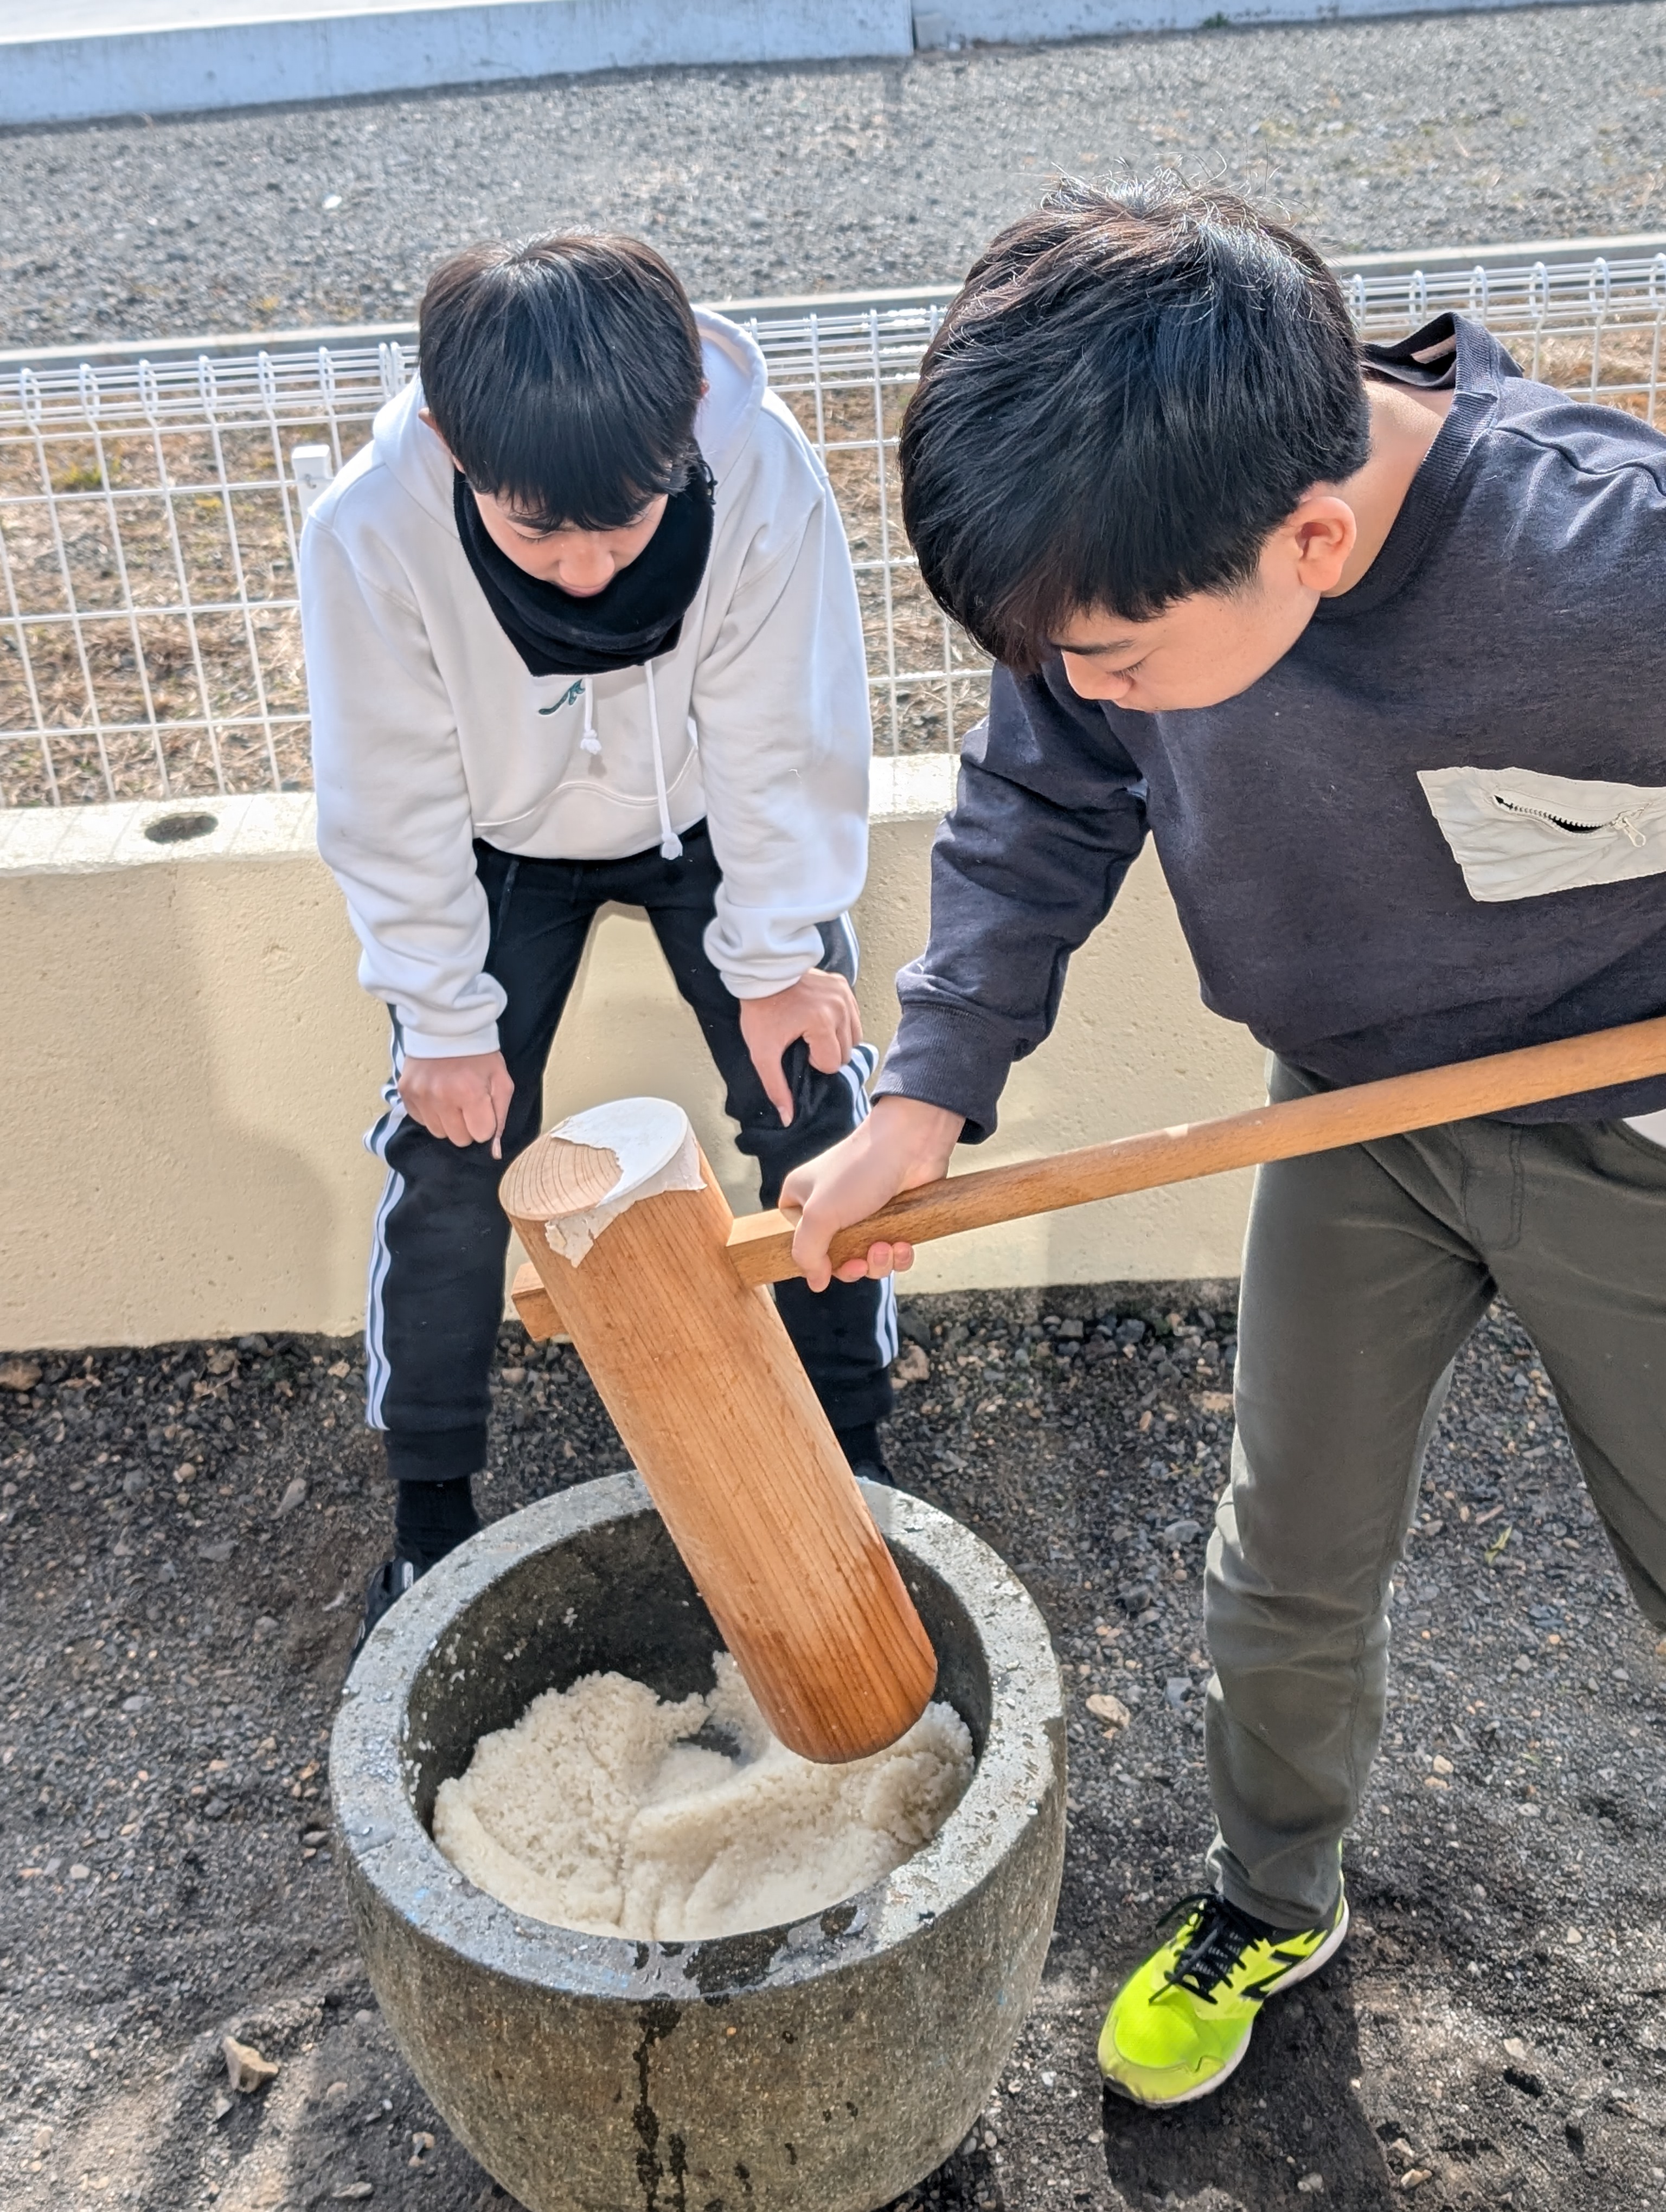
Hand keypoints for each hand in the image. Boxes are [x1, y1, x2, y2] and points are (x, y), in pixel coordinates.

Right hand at [399, 1050, 513, 1152]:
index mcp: (469, 1093)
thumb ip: (500, 1117)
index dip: (485, 1123)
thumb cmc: (479, 1055)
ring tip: (452, 1097)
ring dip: (448, 1121)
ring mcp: (420, 1095)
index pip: (480, 1135)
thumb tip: (494, 1152)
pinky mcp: (405, 1092)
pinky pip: (421, 1120)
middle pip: (458, 1138)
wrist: (447, 1026)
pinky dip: (431, 1112)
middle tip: (467, 1103)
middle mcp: (441, 1097)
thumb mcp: (501, 1081)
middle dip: (467, 1125)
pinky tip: (437, 1094)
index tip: (483, 1107)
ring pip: (438, 1132)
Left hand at [738, 970, 862, 1126]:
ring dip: (836, 1038)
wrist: (760, 973)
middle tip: (803, 1039)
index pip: (833, 1063)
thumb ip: (776, 1087)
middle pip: (846, 1051)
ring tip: (811, 1030)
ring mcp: (843, 994)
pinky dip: (840, 1021)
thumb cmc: (760, 1012)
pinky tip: (819, 1017)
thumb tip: (788, 1118)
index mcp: (822, 1023)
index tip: (798, 1047)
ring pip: (853, 1035)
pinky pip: (852, 1015)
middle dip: (826, 1052)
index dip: (814, 1062)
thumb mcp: (762, 1053)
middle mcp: (839, 1007)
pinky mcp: (843, 984)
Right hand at [779, 1095, 963, 1290]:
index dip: (813, 1260)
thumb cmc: (859, 1170)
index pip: (797, 1242)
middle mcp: (831, 1207)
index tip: (829, 1264)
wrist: (911, 1143)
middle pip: (835, 1258)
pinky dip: (898, 1255)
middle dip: (852, 1266)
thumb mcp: (819, 1214)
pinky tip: (903, 1245)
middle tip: (861, 1262)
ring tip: (886, 1246)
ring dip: (878, 1262)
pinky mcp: (894, 1218)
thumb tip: (814, 1282)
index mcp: (802, 1200)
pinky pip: (893, 1252)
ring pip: (866, 1259)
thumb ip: (807, 1253)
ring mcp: (864, 1214)